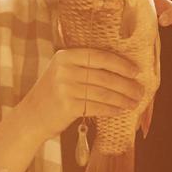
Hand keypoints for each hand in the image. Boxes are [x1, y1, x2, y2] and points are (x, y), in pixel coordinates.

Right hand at [27, 20, 146, 130]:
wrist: (31, 116)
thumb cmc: (54, 92)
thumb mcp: (63, 71)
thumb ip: (85, 66)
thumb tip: (123, 69)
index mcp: (65, 56)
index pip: (100, 56)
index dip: (121, 64)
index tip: (136, 71)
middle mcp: (64, 70)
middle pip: (104, 76)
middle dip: (126, 85)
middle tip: (140, 91)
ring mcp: (64, 88)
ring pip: (103, 93)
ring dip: (123, 99)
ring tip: (135, 102)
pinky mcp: (67, 106)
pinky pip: (97, 107)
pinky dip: (111, 109)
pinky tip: (120, 110)